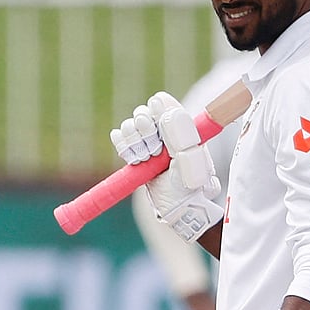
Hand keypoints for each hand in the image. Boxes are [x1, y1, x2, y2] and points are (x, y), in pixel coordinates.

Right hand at [110, 92, 222, 240]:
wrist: (177, 208)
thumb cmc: (190, 185)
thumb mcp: (191, 160)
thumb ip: (182, 135)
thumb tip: (167, 113)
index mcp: (180, 125)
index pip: (162, 102)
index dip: (156, 111)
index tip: (158, 129)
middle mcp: (162, 130)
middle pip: (142, 111)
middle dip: (144, 132)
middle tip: (154, 152)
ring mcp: (146, 140)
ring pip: (128, 124)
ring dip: (134, 142)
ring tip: (145, 160)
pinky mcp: (133, 151)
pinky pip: (118, 136)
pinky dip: (123, 146)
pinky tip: (134, 160)